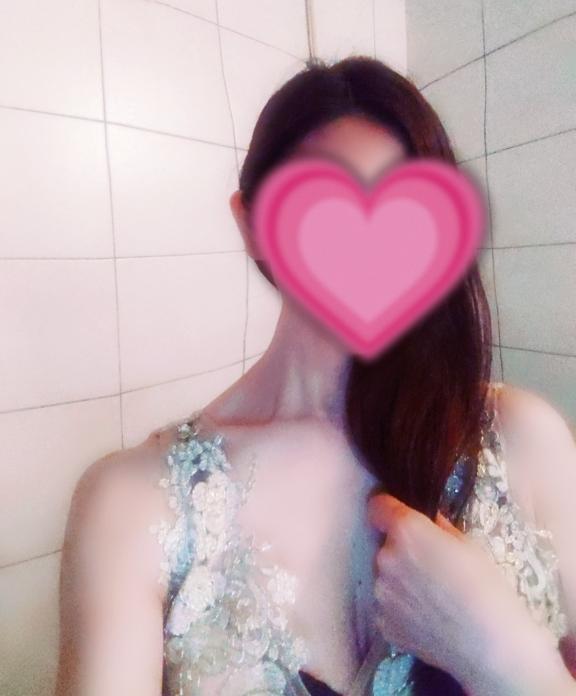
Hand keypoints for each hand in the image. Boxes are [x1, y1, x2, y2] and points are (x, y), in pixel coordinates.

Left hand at [367, 493, 561, 691]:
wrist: (489, 645)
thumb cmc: (486, 587)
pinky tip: (427, 619)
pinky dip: (401, 610)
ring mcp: (381, 594)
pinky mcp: (383, 623)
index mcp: (407, 532)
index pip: (378, 507)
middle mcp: (386, 558)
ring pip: (386, 578)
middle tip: (430, 569)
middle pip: (385, 546)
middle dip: (403, 553)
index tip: (400, 519)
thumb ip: (439, 527)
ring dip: (400, 582)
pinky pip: (387, 607)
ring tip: (432, 599)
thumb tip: (428, 520)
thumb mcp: (469, 545)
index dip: (388, 510)